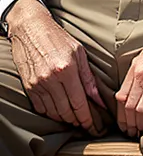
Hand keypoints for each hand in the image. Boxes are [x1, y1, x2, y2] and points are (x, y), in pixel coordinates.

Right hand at [7, 0, 105, 134]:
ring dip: (66, 119)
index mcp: (67, 69)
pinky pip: (41, 108)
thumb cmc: (58, 37)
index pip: (79, 103)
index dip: (88, 119)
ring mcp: (38, 84)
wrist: (31, 28)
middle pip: (67, 111)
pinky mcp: (29, 86)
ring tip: (75, 118)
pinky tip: (59, 111)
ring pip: (54, 113)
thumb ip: (89, 78)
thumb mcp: (79, 52)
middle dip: (78, 121)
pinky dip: (51, 113)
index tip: (94, 127)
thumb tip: (99, 99)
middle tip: (87, 124)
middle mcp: (51, 79)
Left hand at [115, 14, 142, 136]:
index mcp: (135, 68)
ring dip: (142, 122)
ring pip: (142, 107)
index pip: (121, 98)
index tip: (125, 125)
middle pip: (130, 106)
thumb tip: (128, 92)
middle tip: (134, 132)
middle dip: (131, 123)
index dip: (122, 116)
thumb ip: (136, 74)